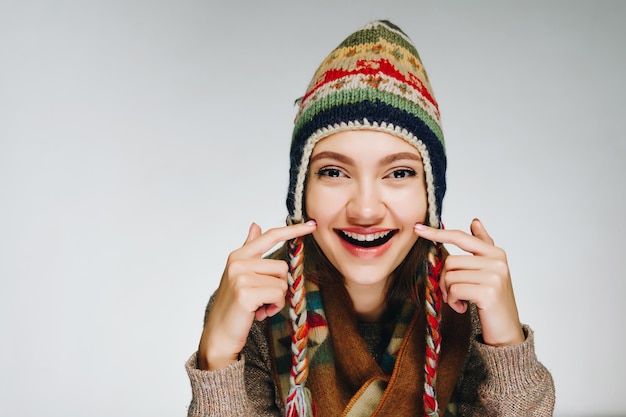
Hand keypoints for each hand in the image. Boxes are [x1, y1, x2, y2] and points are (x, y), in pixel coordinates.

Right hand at [198, 220, 316, 369]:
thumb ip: (250, 248)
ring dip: (277, 299)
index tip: (312, 224)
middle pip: (282, 266)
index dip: (293, 230)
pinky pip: (278, 295)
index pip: (270, 236)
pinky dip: (275, 308)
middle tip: (263, 300)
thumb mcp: (241, 274)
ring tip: (260, 307)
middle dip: (279, 286)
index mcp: (239, 255)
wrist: (219, 335)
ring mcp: (240, 277)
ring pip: (282, 283)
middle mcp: (238, 262)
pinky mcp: (245, 293)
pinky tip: (260, 314)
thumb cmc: (234, 306)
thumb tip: (255, 224)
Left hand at [414, 219, 524, 346]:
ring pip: (450, 276)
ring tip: (460, 301)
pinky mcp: (488, 292)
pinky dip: (453, 301)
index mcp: (496, 253)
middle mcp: (497, 261)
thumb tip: (475, 221)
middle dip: (444, 280)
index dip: (438, 233)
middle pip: (450, 261)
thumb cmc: (492, 301)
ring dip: (449, 292)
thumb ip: (482, 246)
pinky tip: (463, 308)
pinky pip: (455, 290)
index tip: (418, 228)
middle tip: (453, 294)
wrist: (506, 330)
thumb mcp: (489, 271)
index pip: (461, 237)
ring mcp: (494, 276)